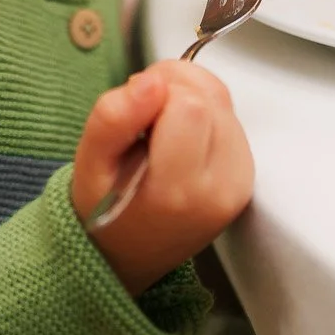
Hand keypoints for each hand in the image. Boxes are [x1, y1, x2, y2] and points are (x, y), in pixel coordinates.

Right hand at [69, 62, 251, 295]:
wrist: (130, 253)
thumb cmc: (103, 209)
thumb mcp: (88, 164)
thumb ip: (113, 119)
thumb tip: (150, 82)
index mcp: (177, 191)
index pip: (189, 106)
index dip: (157, 93)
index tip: (133, 115)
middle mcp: (219, 190)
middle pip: (209, 98)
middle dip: (173, 91)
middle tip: (142, 120)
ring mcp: (239, 184)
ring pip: (223, 101)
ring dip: (189, 99)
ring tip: (159, 129)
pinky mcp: (246, 176)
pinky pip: (230, 117)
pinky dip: (204, 113)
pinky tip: (179, 137)